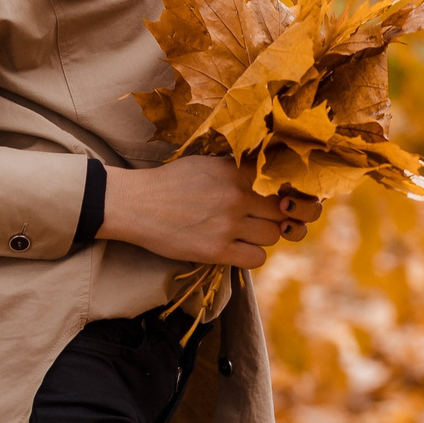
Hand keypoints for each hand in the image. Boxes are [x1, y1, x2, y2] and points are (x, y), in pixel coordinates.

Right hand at [100, 157, 321, 268]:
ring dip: (264, 237)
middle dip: (277, 217)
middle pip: (283, 211)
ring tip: (245, 233)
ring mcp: (228, 223)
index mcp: (237, 170)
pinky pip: (257, 259)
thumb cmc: (170, 182)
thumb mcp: (207, 163)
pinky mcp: (216, 250)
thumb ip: (238, 169)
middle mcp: (237, 195)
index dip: (288, 193)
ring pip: (273, 236)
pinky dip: (251, 256)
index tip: (284, 199)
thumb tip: (269, 175)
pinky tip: (236, 249)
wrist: (135, 204)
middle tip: (261, 219)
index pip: (284, 183)